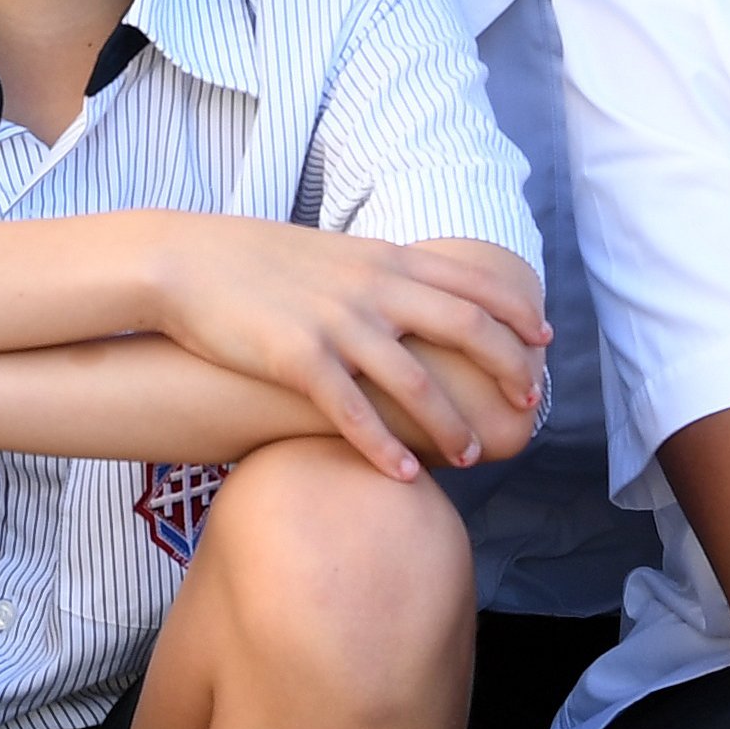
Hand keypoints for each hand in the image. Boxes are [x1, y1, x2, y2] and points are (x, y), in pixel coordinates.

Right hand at [142, 216, 544, 480]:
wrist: (186, 261)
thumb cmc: (255, 262)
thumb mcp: (332, 254)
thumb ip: (377, 272)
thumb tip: (414, 293)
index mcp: (382, 258)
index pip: (469, 281)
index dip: (514, 311)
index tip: (544, 339)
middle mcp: (370, 286)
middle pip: (463, 327)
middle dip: (506, 367)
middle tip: (530, 403)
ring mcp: (335, 321)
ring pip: (414, 380)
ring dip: (450, 422)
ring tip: (472, 456)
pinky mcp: (296, 357)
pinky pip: (351, 411)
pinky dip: (384, 446)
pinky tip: (405, 474)